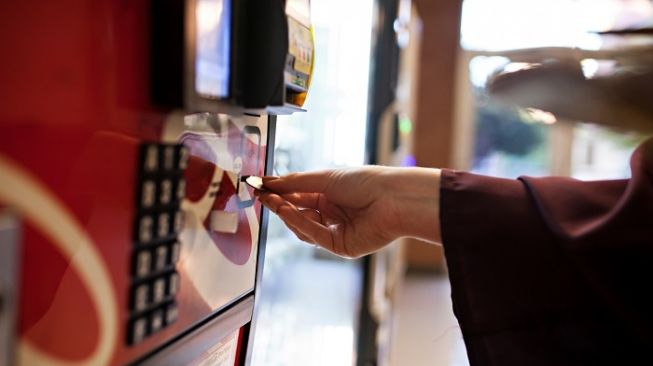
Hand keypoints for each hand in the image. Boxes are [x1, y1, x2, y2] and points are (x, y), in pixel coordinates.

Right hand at [257, 166, 440, 257]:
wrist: (392, 199)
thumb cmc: (365, 182)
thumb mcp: (325, 178)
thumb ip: (295, 182)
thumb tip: (267, 181)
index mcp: (331, 194)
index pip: (298, 195)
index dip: (278, 192)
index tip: (258, 187)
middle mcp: (333, 214)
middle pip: (297, 213)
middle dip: (279, 204)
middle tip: (261, 195)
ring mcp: (336, 231)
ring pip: (302, 228)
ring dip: (288, 214)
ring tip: (277, 202)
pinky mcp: (341, 247)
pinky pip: (314, 237)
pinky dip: (301, 224)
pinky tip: (290, 212)